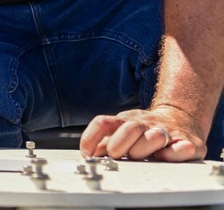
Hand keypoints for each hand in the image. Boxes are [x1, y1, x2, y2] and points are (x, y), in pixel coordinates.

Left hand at [80, 105, 205, 160]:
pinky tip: (166, 157)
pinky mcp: (188, 143)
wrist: (181, 119)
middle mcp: (146, 124)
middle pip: (129, 128)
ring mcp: (168, 131)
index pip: (104, 123)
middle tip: (117, 155)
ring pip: (155, 136)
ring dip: (145, 149)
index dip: (91, 137)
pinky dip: (173, 155)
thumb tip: (89, 154)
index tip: (87, 154)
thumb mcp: (122, 132)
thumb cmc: (147, 130)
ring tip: (143, 157)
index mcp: (126, 121)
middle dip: (119, 145)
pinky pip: (181, 148)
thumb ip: (105, 142)